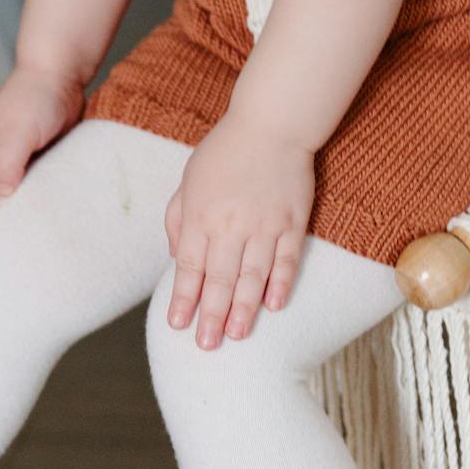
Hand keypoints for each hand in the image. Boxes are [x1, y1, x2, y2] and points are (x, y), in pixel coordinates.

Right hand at [0, 66, 84, 256]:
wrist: (59, 72)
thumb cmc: (37, 96)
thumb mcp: (19, 127)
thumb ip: (9, 159)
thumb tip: (3, 193)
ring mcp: (17, 158)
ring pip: (0, 195)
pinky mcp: (38, 158)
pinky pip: (25, 189)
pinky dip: (19, 207)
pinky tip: (23, 218)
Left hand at [163, 114, 314, 348]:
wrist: (271, 123)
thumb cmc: (224, 153)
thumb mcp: (188, 182)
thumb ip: (178, 220)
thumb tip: (177, 260)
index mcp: (200, 215)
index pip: (189, 267)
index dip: (183, 298)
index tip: (177, 324)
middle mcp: (231, 224)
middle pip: (219, 279)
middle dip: (211, 315)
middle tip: (206, 345)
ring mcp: (264, 224)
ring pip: (252, 276)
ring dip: (244, 309)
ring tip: (236, 336)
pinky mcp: (293, 221)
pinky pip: (287, 259)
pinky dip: (281, 284)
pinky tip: (274, 306)